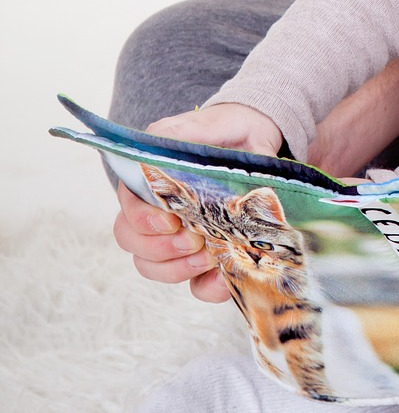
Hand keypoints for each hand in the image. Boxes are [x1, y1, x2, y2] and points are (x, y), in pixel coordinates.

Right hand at [110, 102, 283, 302]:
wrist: (257, 139)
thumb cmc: (224, 131)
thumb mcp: (200, 125)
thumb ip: (176, 136)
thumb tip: (155, 156)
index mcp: (148, 184)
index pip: (127, 211)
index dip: (143, 221)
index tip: (171, 220)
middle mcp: (157, 214)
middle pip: (133, 244)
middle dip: (160, 249)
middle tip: (193, 239)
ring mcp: (180, 238)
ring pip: (155, 268)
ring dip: (178, 269)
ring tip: (209, 255)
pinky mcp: (207, 257)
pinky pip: (197, 286)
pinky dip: (208, 287)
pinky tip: (225, 277)